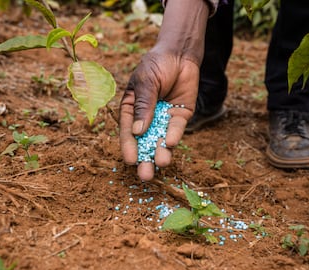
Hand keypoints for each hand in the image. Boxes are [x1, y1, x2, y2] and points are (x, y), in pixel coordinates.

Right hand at [120, 51, 199, 180]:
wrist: (180, 53)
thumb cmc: (156, 65)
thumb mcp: (146, 82)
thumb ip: (143, 106)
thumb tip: (138, 132)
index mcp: (132, 109)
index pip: (128, 131)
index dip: (129, 146)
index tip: (131, 160)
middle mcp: (147, 117)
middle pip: (145, 141)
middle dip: (145, 158)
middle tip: (145, 176)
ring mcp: (164, 118)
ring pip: (161, 139)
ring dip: (161, 152)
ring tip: (162, 164)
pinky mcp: (180, 116)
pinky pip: (176, 128)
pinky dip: (174, 135)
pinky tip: (170, 143)